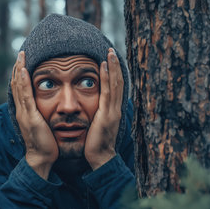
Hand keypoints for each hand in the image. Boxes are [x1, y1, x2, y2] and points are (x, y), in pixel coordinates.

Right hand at [11, 52, 57, 178]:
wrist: (42, 158)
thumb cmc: (46, 143)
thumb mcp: (43, 124)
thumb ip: (42, 114)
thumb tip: (48, 105)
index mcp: (25, 111)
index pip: (20, 88)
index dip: (20, 74)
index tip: (23, 61)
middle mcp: (22, 110)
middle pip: (16, 84)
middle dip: (18, 67)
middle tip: (21, 52)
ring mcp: (24, 113)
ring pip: (19, 87)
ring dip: (19, 70)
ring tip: (21, 56)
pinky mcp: (30, 117)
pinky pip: (25, 96)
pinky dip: (23, 82)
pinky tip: (23, 71)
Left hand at [85, 48, 123, 169]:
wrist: (100, 158)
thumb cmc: (95, 144)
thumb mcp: (96, 125)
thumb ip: (96, 115)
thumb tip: (91, 109)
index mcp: (112, 111)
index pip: (115, 88)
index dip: (114, 73)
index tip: (110, 60)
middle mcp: (115, 108)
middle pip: (118, 82)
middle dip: (115, 66)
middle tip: (111, 51)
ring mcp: (112, 111)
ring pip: (115, 84)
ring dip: (112, 67)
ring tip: (109, 53)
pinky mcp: (107, 114)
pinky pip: (107, 92)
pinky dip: (107, 78)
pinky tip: (104, 67)